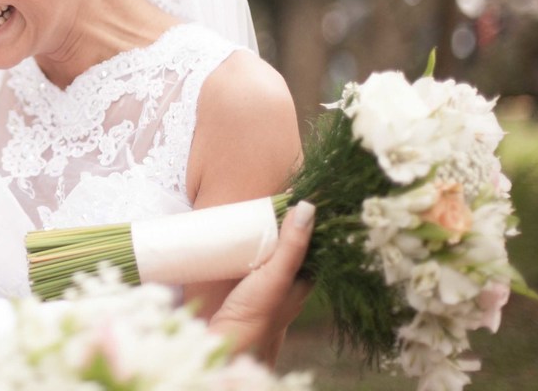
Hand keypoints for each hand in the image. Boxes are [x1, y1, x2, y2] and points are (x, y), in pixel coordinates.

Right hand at [208, 201, 314, 363]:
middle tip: (272, 195)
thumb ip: (292, 245)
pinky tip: (237, 239)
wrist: (226, 345)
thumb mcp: (276, 276)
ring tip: (253, 209)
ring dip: (265, 234)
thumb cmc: (256, 314)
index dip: (305, 218)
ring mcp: (266, 287)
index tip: (298, 192)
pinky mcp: (246, 289)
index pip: (311, 242)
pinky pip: (253, 261)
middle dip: (284, 223)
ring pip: (272, 254)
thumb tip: (308, 206)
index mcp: (303, 281)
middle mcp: (288, 284)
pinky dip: (250, 247)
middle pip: (290, 246)